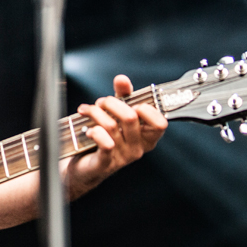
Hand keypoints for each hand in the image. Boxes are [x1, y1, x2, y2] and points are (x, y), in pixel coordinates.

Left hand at [65, 75, 167, 195]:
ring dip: (96, 112)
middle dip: (112, 102)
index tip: (133, 103)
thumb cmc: (105, 138)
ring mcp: (123, 157)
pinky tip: (89, 129)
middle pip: (131, 117)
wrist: (85, 167)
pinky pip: (105, 143)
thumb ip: (123, 96)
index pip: (160, 123)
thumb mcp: (117, 114)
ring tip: (88, 110)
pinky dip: (95, 131)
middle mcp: (138, 148)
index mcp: (147, 137)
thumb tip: (122, 79)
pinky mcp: (106, 163)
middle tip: (101, 102)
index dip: (147, 109)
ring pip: (111, 125)